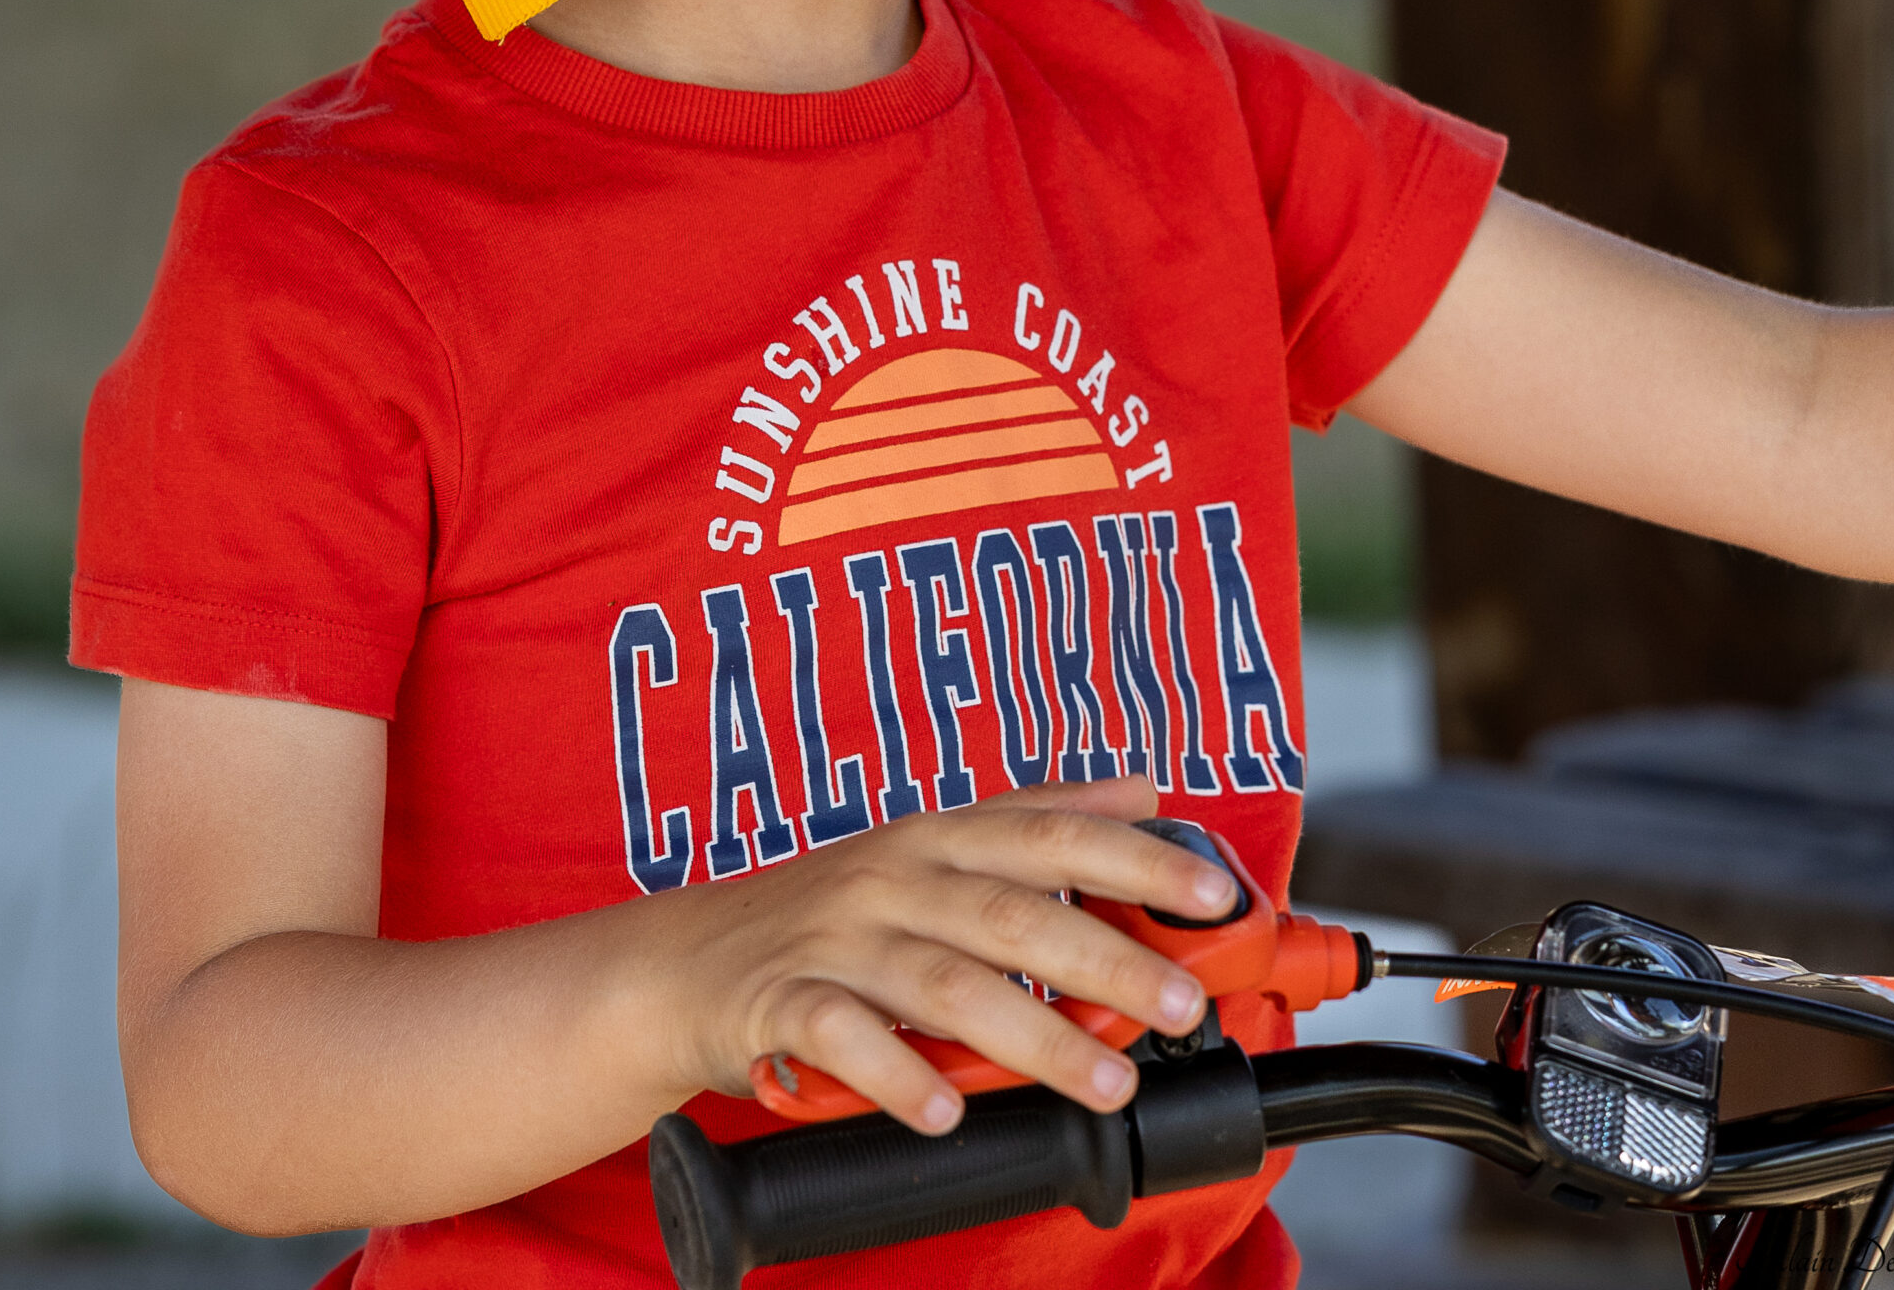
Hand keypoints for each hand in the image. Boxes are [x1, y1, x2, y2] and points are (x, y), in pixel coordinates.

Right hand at [643, 774, 1236, 1134]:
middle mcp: (891, 877)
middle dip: (1108, 960)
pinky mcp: (779, 1003)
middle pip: (1010, 913)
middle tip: (1185, 1005)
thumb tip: (1142, 784)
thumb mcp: (925, 845)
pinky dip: (896, 1072)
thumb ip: (1033, 817)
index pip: (1047, 833)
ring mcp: (834, 939)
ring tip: (1107, 1081)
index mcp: (932, 837)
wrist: (678, 963)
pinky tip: (944, 1109)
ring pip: (943, 982)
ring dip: (1034, 1034)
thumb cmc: (824, 910)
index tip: (1215, 892)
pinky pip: (841, 1036)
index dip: (1136, 857)